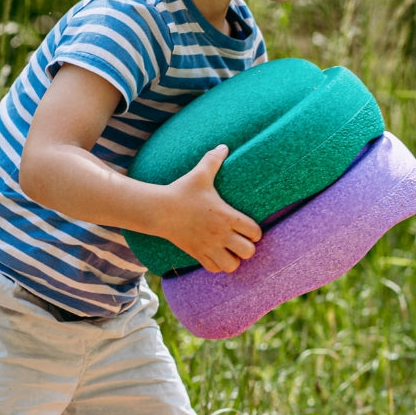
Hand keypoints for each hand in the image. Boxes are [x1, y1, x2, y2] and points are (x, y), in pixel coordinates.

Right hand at [161, 145, 261, 272]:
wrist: (159, 209)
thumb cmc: (182, 191)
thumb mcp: (199, 174)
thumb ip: (213, 160)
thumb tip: (224, 145)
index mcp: (226, 215)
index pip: (255, 232)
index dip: (256, 232)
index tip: (249, 228)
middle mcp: (220, 234)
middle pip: (248, 252)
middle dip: (248, 248)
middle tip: (241, 241)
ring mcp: (209, 246)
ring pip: (232, 265)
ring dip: (234, 260)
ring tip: (230, 251)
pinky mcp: (197, 254)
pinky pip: (214, 269)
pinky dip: (218, 265)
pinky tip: (216, 255)